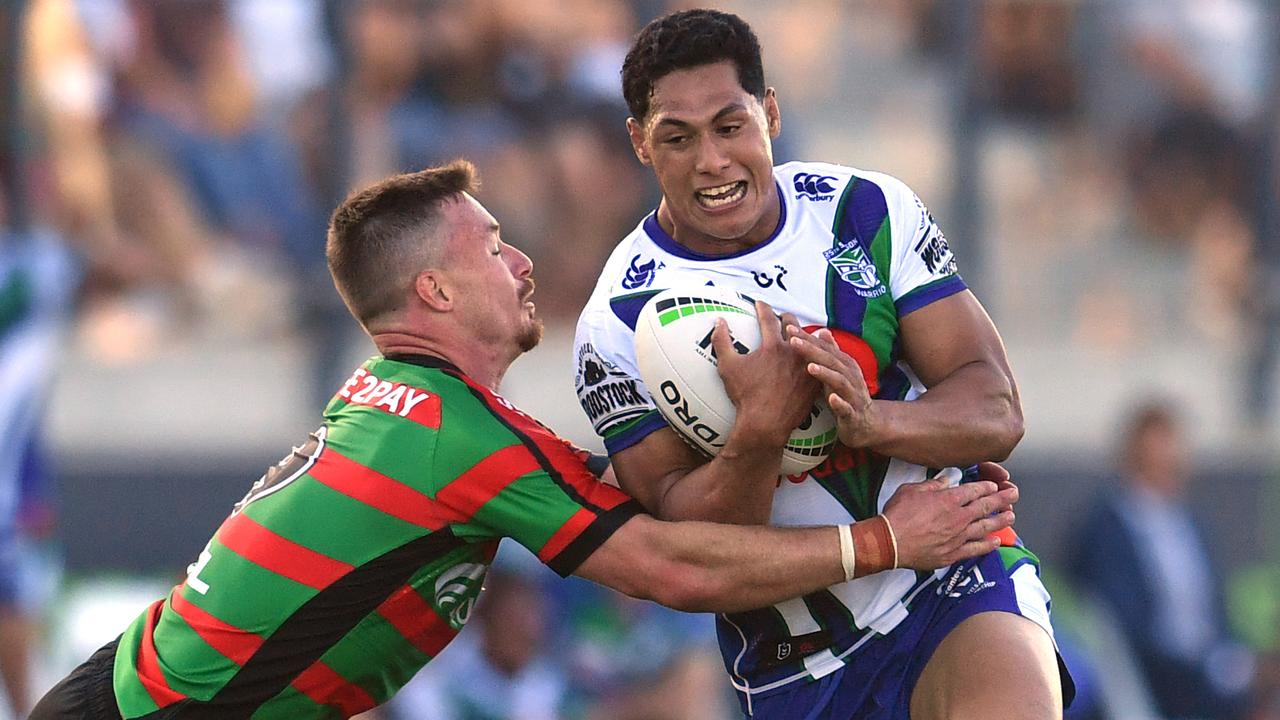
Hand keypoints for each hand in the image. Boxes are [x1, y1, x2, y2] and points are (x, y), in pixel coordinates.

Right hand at [713, 301, 819, 446]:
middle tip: (782, 317)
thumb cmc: (745, 396)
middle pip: (793, 325)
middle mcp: (793, 351)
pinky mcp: (814, 381)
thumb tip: (719, 321)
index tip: (759, 303)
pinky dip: (817, 355)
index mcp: (772, 345)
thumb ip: (722, 341)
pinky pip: (820, 362)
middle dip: (786, 318)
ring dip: (805, 335)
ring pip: (810, 342)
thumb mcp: (728, 367)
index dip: (762, 308)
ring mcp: (806, 366)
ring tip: (803, 334)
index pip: (768, 318)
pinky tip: (816, 356)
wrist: (767, 423)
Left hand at [787, 326, 876, 446]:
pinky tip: (831, 398)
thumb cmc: (846, 395)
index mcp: (844, 365)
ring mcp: (853, 395)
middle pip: (831, 360)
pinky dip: (840, 403)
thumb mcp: (838, 372)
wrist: (867, 424)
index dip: (807, 337)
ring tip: (809, 367)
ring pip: (840, 381)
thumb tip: (823, 331)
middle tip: (792, 340)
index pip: (824, 348)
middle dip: (812, 349)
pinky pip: (847, 408)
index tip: (788, 327)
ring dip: (826, 373)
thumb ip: (830, 353)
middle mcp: (850, 376)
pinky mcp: (853, 414)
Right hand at [880, 471, 1017, 569]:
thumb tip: (946, 480)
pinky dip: (988, 545)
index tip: (994, 486)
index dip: (986, 487)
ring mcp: (958, 537)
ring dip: (1000, 521)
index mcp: (948, 499)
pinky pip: (976, 549)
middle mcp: (958, 517)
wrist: (890, 542)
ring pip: (985, 527)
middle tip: (1014, 495)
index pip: (974, 491)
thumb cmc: (897, 515)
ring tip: (1011, 516)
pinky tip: (996, 541)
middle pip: (985, 507)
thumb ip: (932, 485)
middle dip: (1002, 499)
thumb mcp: (911, 490)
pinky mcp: (953, 554)